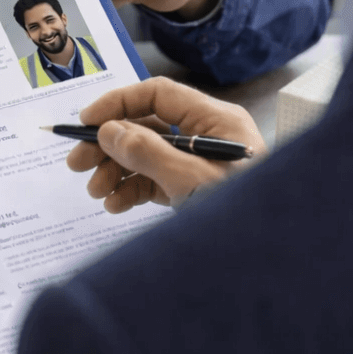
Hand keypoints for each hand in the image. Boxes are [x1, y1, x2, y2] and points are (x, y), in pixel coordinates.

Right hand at [66, 76, 265, 211]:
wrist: (276, 259)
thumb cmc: (243, 214)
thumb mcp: (191, 180)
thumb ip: (148, 152)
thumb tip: (109, 130)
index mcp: (214, 120)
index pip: (157, 94)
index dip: (118, 103)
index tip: (86, 122)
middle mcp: (205, 137)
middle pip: (145, 126)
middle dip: (109, 145)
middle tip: (76, 163)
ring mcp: (198, 166)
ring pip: (145, 156)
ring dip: (115, 171)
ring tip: (95, 191)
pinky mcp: (193, 190)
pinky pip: (154, 182)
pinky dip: (130, 191)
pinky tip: (114, 205)